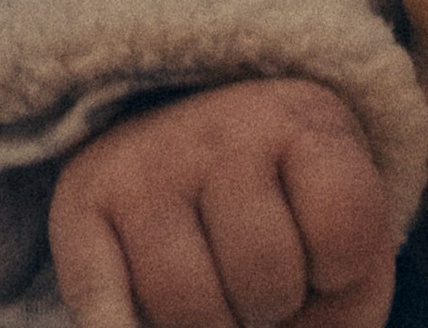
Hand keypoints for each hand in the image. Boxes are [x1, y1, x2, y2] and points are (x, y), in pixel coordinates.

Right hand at [49, 80, 395, 327]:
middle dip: (269, 306)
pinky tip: (138, 322)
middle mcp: (223, 122)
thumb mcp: (345, 256)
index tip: (325, 251)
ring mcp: (147, 154)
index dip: (339, 271)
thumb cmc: (289, 230)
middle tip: (256, 276)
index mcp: (304, 120)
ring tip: (212, 288)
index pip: (345, 226)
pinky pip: (104, 310)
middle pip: (265, 277)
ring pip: (186, 308)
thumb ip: (339, 312)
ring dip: (207, 325)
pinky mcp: (82, 194)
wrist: (199, 151)